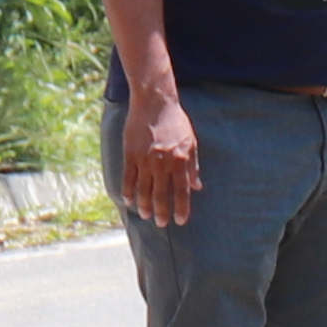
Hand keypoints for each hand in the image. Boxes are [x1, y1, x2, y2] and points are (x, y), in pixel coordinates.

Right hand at [123, 95, 201, 225]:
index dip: (181, 208)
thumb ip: (193, 166)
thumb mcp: (190, 143)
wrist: (154, 103)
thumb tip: (198, 186)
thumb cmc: (175, 121)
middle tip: (161, 223)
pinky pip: (128, 178)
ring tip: (145, 215)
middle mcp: (162, 164)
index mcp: (179, 161)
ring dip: (144, 206)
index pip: (181, 192)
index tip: (180, 220)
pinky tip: (129, 201)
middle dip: (161, 212)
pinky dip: (128, 191)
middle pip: (161, 195)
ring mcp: (144, 160)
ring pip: (143, 190)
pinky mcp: (130, 155)